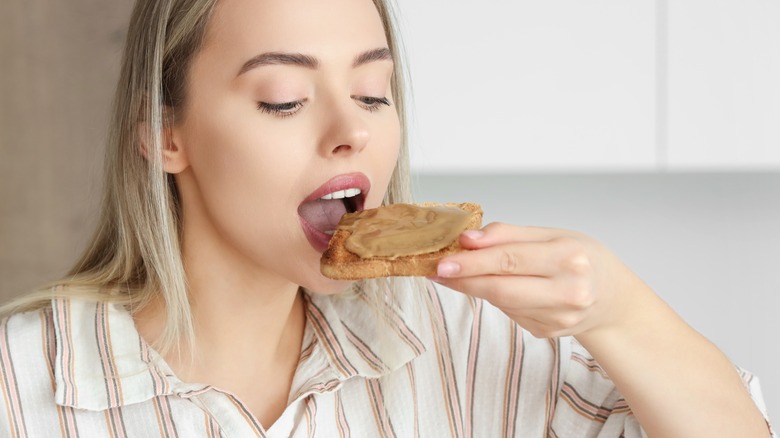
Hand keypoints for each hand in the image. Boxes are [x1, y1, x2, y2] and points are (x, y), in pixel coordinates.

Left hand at [431, 222, 647, 338]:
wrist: (612, 298)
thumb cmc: (581, 258)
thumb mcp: (552, 234)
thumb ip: (508, 235)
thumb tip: (468, 239)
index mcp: (569, 258)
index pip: (509, 260)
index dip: (472, 262)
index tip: (444, 260)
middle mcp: (567, 291)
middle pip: (501, 288)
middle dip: (464, 279)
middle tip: (438, 270)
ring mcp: (558, 318)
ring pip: (501, 302)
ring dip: (474, 287)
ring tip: (458, 273)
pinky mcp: (546, 333)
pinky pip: (509, 312)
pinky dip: (496, 298)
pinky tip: (497, 286)